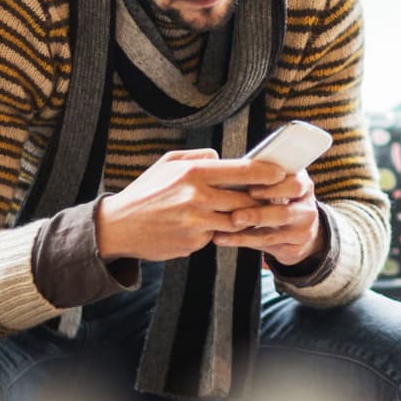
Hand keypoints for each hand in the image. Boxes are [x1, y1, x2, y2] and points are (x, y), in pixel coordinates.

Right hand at [94, 149, 286, 262]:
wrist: (119, 227)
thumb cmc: (146, 192)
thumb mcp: (167, 164)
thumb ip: (198, 157)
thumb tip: (223, 157)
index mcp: (193, 173)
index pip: (241, 171)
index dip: (267, 173)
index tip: (281, 173)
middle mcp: (197, 198)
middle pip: (246, 200)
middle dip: (263, 200)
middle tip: (277, 196)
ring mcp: (196, 223)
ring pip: (237, 221)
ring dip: (246, 218)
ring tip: (252, 212)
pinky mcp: (194, 243)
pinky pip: (218, 235)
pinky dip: (220, 231)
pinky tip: (216, 226)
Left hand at [210, 167, 323, 266]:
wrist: (299, 227)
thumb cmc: (279, 197)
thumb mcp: (278, 182)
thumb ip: (261, 177)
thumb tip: (228, 170)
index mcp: (304, 186)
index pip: (295, 185)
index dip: (273, 188)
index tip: (251, 190)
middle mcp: (308, 209)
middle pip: (285, 213)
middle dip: (257, 215)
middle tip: (235, 216)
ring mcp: (303, 232)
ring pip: (272, 235)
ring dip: (245, 234)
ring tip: (222, 232)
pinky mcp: (294, 250)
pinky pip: (265, 247)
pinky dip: (243, 242)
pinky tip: (224, 239)